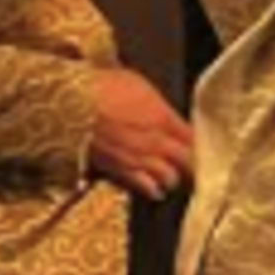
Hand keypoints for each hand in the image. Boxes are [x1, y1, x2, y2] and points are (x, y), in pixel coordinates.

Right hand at [84, 70, 197, 201]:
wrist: (72, 105)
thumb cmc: (102, 87)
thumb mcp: (137, 85)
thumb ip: (158, 105)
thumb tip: (167, 114)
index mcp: (163, 118)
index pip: (195, 138)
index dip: (201, 144)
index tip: (202, 146)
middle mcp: (157, 142)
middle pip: (189, 162)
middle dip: (193, 164)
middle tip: (193, 165)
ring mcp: (140, 159)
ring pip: (171, 179)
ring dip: (172, 177)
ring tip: (171, 175)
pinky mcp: (122, 171)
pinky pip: (146, 188)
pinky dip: (153, 190)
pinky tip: (155, 189)